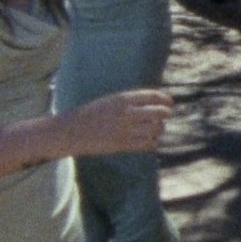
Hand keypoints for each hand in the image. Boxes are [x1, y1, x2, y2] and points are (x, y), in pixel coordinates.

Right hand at [55, 89, 172, 156]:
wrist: (71, 131)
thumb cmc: (90, 115)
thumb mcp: (110, 101)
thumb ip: (130, 102)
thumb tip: (153, 104)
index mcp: (123, 99)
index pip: (153, 96)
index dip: (165, 99)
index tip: (169, 103)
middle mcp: (127, 113)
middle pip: (159, 112)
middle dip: (165, 114)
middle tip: (165, 116)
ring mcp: (126, 129)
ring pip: (156, 129)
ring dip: (159, 129)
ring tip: (155, 130)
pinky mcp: (123, 145)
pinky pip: (148, 144)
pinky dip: (152, 142)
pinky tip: (149, 141)